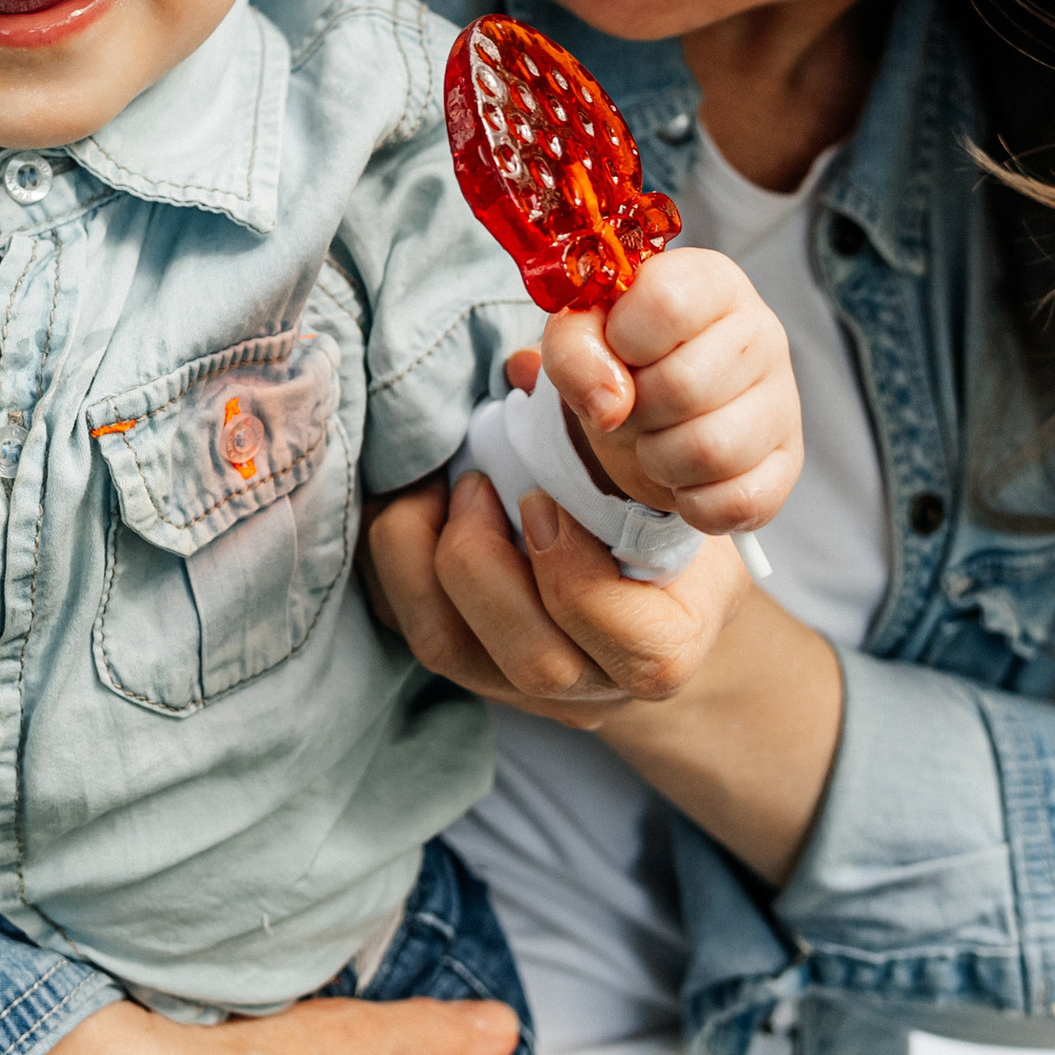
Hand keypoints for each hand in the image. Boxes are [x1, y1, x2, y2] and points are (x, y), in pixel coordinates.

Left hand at [363, 467, 844, 887]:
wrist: (635, 583)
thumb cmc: (651, 515)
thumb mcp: (658, 477)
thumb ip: (612, 437)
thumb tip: (524, 367)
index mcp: (664, 646)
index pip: (634, 644)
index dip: (576, 572)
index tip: (543, 499)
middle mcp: (591, 687)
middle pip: (533, 661)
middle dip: (487, 563)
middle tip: (475, 484)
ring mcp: (517, 688)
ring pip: (449, 648)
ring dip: (423, 558)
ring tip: (437, 487)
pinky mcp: (456, 666)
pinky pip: (401, 626)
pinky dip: (391, 561)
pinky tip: (411, 502)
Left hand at [534, 248, 801, 551]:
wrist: (652, 407)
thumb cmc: (622, 358)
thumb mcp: (580, 335)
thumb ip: (574, 350)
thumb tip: (609, 405)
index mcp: (711, 282)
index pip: (667, 302)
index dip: (623, 339)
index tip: (618, 349)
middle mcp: (761, 332)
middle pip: (684, 386)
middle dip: (636, 409)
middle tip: (634, 404)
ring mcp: (783, 400)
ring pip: (711, 450)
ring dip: (659, 458)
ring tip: (657, 438)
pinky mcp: (787, 463)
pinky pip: (739, 501)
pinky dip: (694, 501)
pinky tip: (685, 476)